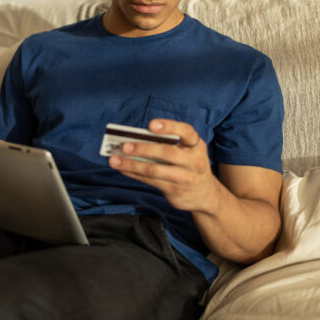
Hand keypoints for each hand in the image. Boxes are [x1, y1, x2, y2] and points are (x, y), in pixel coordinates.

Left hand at [107, 119, 221, 212]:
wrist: (205, 194)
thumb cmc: (188, 166)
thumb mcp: (185, 152)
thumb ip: (166, 144)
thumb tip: (134, 139)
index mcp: (196, 145)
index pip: (186, 132)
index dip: (169, 127)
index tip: (151, 125)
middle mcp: (194, 161)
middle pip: (167, 152)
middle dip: (143, 148)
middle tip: (124, 146)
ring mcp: (186, 178)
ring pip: (155, 170)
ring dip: (132, 165)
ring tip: (115, 160)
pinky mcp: (176, 191)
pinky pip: (151, 181)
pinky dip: (134, 174)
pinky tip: (123, 169)